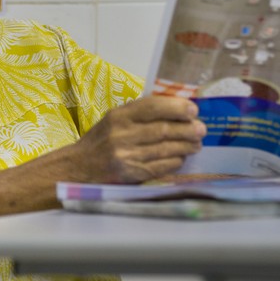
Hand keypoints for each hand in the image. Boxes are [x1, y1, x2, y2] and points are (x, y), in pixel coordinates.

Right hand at [73, 95, 205, 183]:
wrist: (78, 168)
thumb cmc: (101, 141)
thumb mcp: (114, 120)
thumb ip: (140, 114)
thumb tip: (177, 110)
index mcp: (119, 116)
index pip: (152, 107)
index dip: (176, 107)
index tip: (193, 110)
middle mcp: (121, 134)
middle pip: (163, 129)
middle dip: (187, 129)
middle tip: (201, 129)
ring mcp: (126, 156)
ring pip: (165, 149)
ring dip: (185, 146)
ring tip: (196, 144)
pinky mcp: (130, 173)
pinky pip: (160, 166)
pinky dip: (175, 162)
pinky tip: (181, 158)